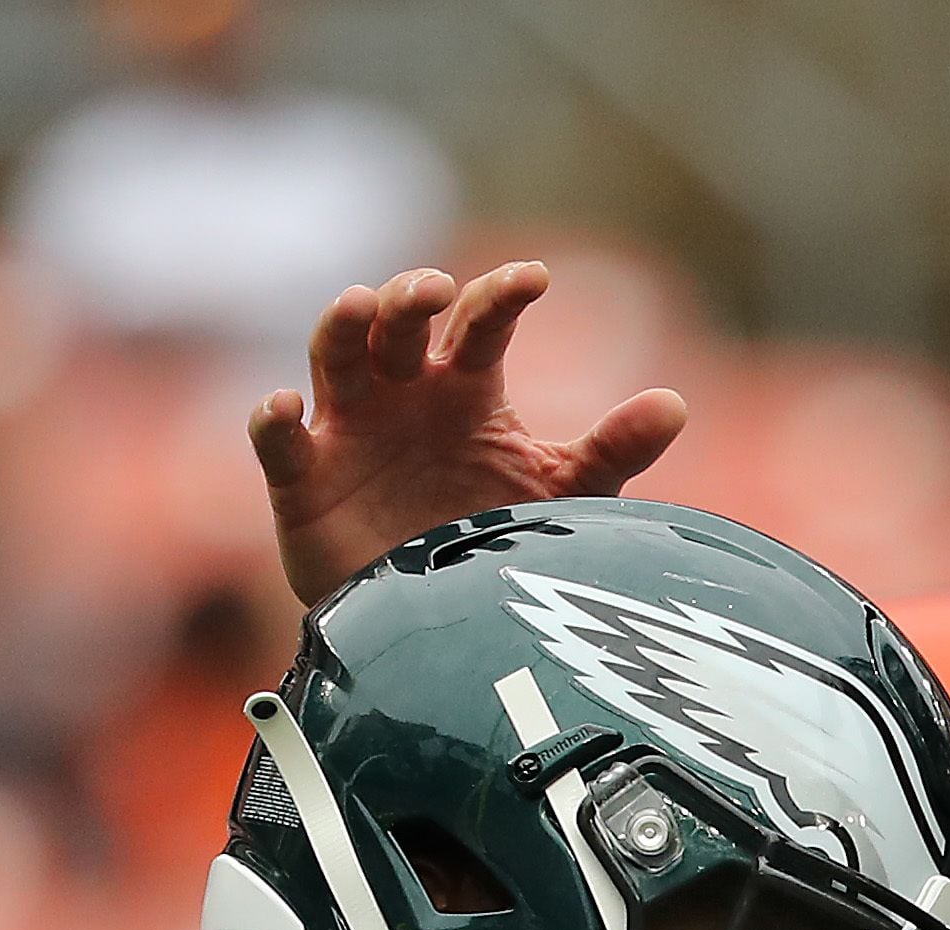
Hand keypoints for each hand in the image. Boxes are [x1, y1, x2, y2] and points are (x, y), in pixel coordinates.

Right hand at [249, 262, 689, 603]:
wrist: (431, 628)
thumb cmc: (489, 545)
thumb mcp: (560, 500)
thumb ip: (611, 451)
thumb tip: (675, 404)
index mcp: (464, 388)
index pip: (481, 322)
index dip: (502, 294)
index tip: (535, 282)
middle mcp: (403, 394)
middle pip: (398, 320)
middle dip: (411, 294)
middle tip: (434, 291)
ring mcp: (349, 430)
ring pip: (334, 354)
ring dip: (342, 324)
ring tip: (358, 307)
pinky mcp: (303, 478)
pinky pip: (278, 440)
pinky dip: (274, 420)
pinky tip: (284, 407)